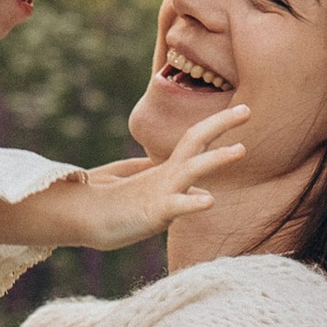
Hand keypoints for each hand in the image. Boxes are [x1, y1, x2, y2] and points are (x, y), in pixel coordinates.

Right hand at [61, 103, 250, 250]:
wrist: (79, 218)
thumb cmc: (111, 206)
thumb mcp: (149, 196)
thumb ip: (176, 191)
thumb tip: (204, 192)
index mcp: (166, 170)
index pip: (195, 139)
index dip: (218, 123)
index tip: (243, 110)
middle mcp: (165, 176)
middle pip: (195, 140)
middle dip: (220, 124)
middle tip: (247, 109)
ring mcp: (159, 192)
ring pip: (191, 170)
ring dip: (216, 159)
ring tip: (241, 150)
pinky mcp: (151, 213)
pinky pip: (175, 206)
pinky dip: (192, 202)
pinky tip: (210, 201)